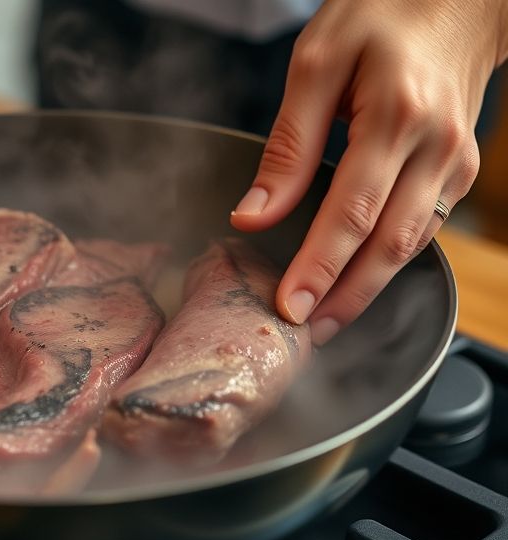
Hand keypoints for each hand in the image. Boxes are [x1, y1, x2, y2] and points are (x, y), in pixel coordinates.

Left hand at [231, 0, 507, 344]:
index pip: (351, 214)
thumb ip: (287, 144)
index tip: (288, 307)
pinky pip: (424, 227)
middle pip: (389, 245)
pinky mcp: (459, 168)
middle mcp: (436, 148)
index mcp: (397, 118)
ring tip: (325, 319)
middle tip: (304, 333)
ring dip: (368, 289)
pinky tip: (357, 280)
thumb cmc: (381, 14)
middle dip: (344, 298)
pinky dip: (389, 261)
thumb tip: (254, 215)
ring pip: (412, 245)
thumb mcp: (316, 62)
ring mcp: (455, 161)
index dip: (318, 268)